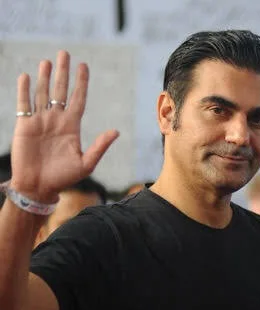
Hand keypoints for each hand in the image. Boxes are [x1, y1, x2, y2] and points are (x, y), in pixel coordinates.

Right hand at [10, 51, 118, 202]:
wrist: (39, 187)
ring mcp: (40, 121)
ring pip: (42, 93)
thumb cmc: (64, 178)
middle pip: (61, 91)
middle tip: (64, 53)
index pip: (78, 99)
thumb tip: (116, 131)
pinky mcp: (24, 125)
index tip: (83, 66)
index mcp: (72, 126)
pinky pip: (24, 104)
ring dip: (45, 77)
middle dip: (63, 72)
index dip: (81, 83)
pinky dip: (24, 90)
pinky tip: (26, 76)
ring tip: (47, 62)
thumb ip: (100, 146)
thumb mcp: (86, 163)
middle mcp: (57, 120)